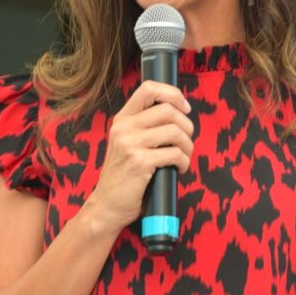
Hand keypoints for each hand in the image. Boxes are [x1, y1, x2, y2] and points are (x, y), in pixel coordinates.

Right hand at [85, 81, 193, 237]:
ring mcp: (130, 144)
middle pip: (169, 110)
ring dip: (188, 146)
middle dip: (187, 126)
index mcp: (122, 119)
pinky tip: (179, 169)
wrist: (107, 205)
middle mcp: (124, 128)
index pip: (149, 88)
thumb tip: (179, 112)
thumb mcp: (128, 143)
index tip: (184, 109)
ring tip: (184, 157)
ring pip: (175, 131)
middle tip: (187, 142)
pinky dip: (184, 162)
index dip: (173, 94)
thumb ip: (146, 126)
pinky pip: (175, 153)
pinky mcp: (140, 162)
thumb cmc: (124, 176)